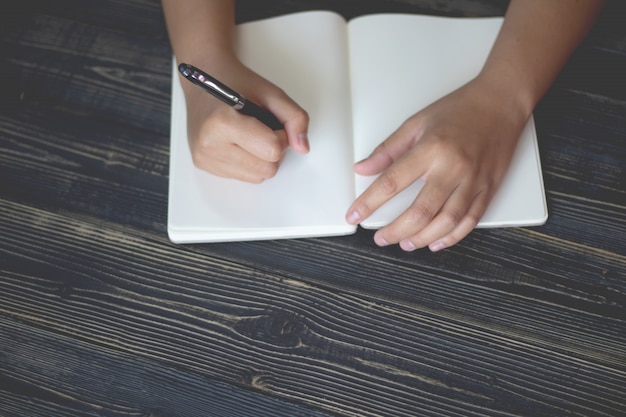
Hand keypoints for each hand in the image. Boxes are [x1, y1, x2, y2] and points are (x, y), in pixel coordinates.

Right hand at [183, 58, 309, 182]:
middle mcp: (208, 145)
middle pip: (267, 169)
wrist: (203, 78)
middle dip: (273, 149)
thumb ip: (294, 118)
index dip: (281, 135)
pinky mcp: (203, 166)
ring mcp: (205, 158)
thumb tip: (303, 147)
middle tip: (262, 127)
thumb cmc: (235, 82)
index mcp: (221, 123)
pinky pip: (244, 177)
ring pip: (258, 177)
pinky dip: (249, 162)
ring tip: (250, 133)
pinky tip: (238, 141)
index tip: (271, 121)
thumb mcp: (271, 93)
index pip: (272, 150)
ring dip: (262, 158)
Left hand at [346, 77, 528, 251]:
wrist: (502, 102)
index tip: (354, 215)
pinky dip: (452, 237)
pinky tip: (436, 242)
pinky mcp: (489, 188)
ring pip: (446, 222)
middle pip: (420, 212)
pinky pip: (470, 220)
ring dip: (422, 239)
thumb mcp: (417, 122)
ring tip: (406, 243)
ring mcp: (474, 180)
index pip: (391, 182)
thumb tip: (363, 168)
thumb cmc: (461, 109)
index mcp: (431, 149)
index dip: (369, 203)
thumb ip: (388, 149)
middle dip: (396, 231)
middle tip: (381, 238)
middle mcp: (453, 168)